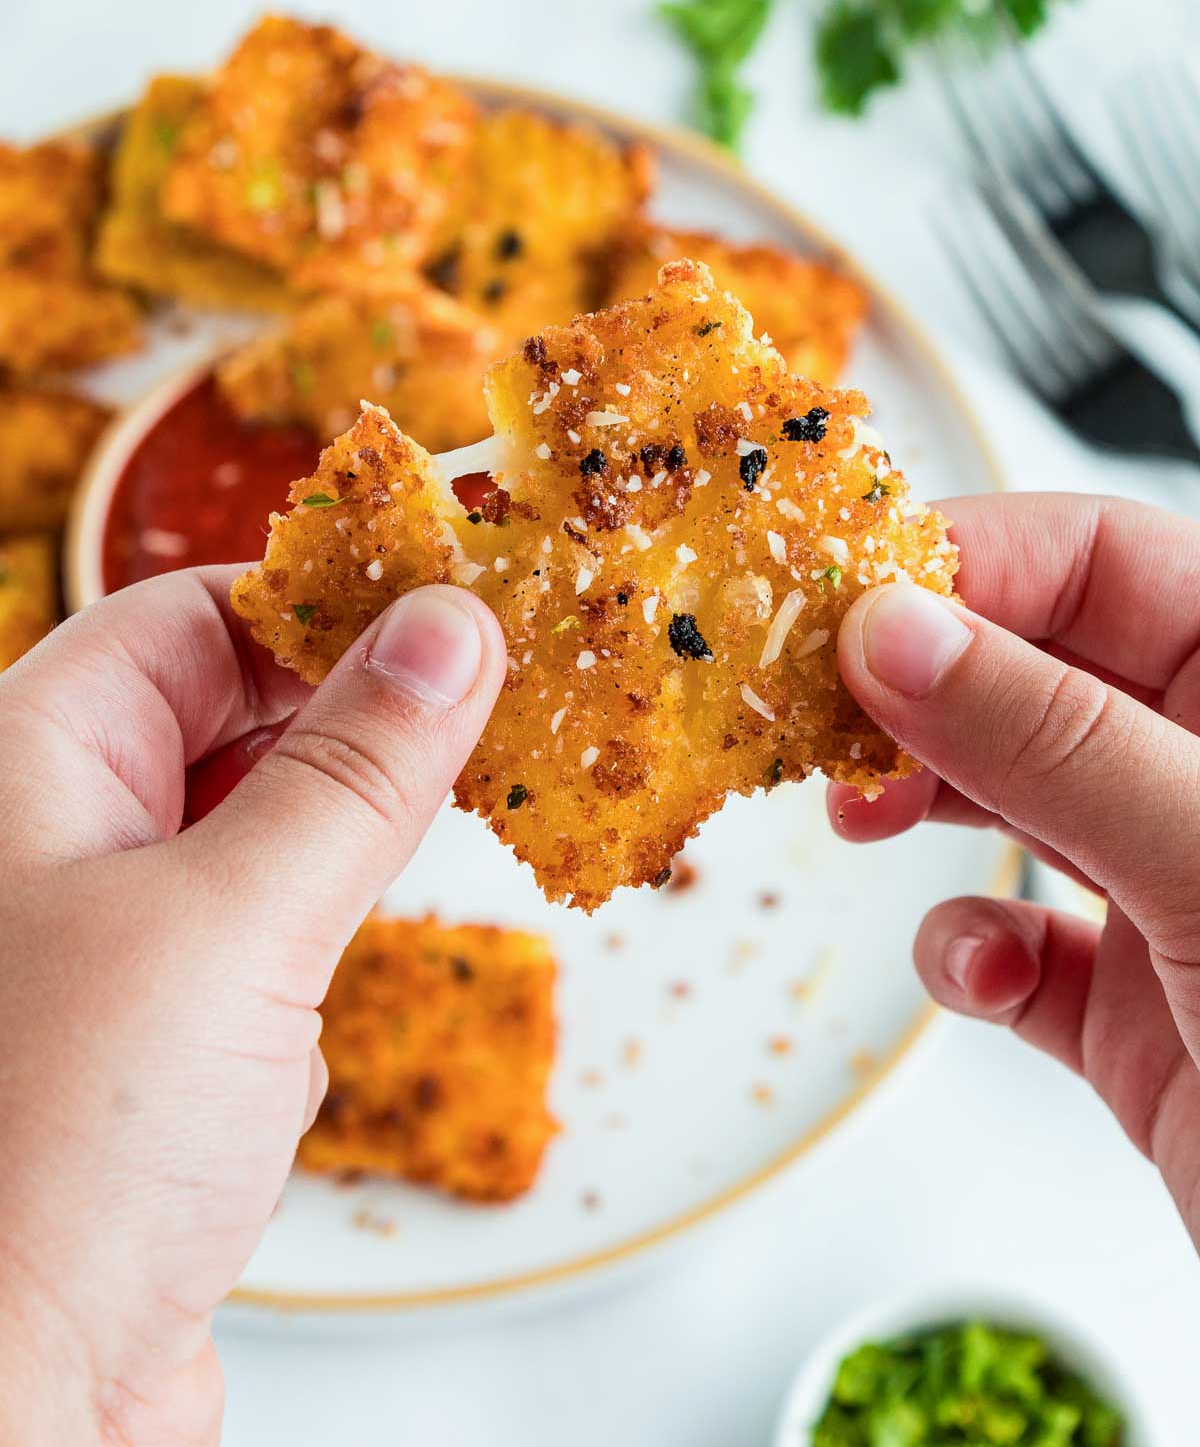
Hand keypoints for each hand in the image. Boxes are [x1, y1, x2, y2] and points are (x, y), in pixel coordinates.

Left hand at [0, 570, 504, 1444]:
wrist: (13, 1415)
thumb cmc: (53, 1157)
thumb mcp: (236, 922)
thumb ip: (355, 768)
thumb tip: (450, 627)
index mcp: (25, 765)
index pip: (188, 618)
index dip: (321, 605)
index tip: (456, 614)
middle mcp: (50, 842)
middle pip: (230, 719)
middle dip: (348, 742)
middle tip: (479, 736)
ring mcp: (98, 947)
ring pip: (258, 840)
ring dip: (328, 877)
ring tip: (341, 936)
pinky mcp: (151, 1047)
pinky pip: (259, 952)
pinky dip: (300, 982)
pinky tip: (273, 1077)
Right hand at [828, 493, 1199, 1249]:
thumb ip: (1049, 739)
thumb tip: (895, 632)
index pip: (1102, 561)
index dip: (967, 562)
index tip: (843, 596)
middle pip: (1032, 672)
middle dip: (919, 690)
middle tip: (817, 711)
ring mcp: (1173, 892)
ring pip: (1010, 799)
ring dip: (924, 805)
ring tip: (861, 814)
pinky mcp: (1134, 1009)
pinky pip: (1017, 945)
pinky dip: (974, 957)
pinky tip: (991, 979)